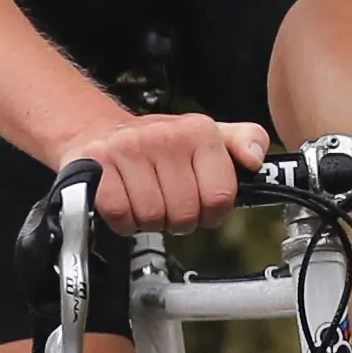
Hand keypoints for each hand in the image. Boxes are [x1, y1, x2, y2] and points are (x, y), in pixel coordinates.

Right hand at [54, 109, 274, 232]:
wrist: (99, 133)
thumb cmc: (157, 145)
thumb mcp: (207, 138)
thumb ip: (245, 142)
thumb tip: (256, 159)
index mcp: (198, 131)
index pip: (220, 196)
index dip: (211, 213)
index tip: (200, 207)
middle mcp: (164, 135)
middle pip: (185, 213)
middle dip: (177, 219)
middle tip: (167, 204)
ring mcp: (127, 149)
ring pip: (152, 217)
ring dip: (148, 221)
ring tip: (145, 203)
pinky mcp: (96, 165)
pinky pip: (120, 214)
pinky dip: (122, 221)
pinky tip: (125, 205)